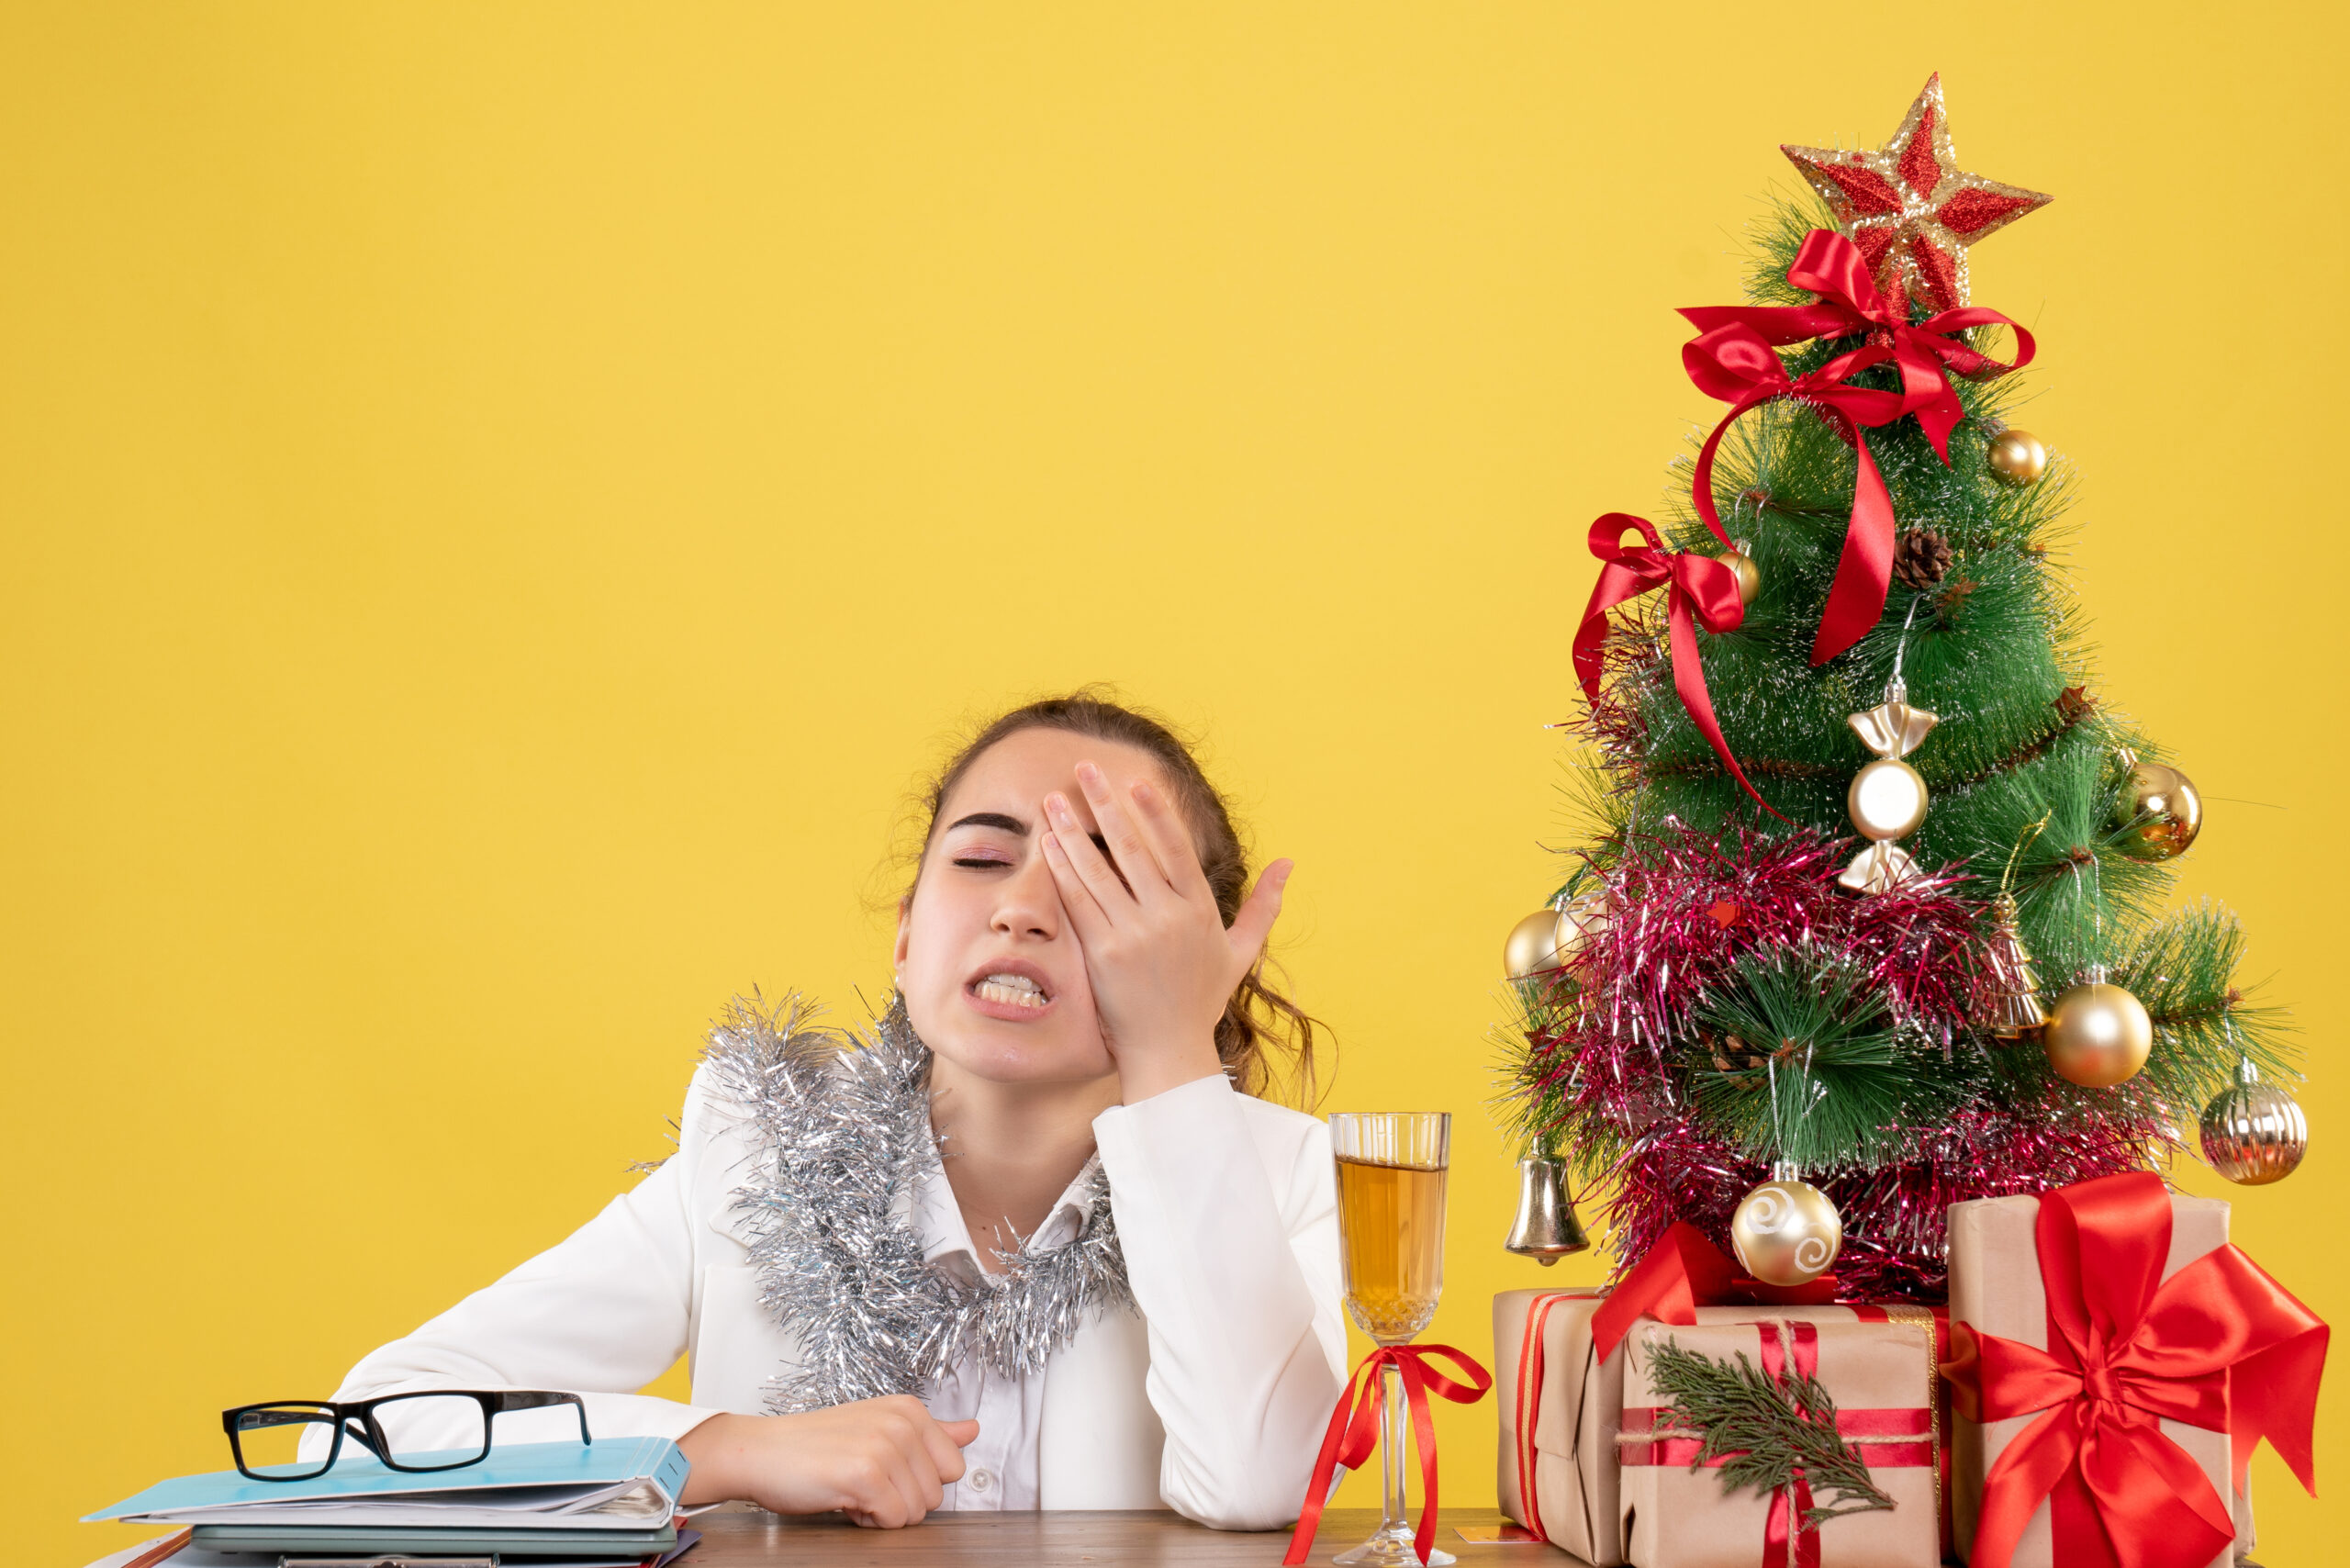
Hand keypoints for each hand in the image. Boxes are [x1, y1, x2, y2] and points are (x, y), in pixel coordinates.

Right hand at [677, 1398, 979, 1525]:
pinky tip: (843, 1498)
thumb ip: (931, 1433)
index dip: (917, 1481)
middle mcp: (902, 1423)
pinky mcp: (866, 1474)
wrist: (761, 1452)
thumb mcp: (878, 1428)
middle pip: (936, 1494)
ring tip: (851, 1487)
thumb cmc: (814, 1445)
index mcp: (910, 1410)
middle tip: (863, 1480)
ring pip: (917, 1511)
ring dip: (882, 1511)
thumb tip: (972, 1430)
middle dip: (900, 1499)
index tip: (885, 1470)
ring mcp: (885, 1447)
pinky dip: (867, 1520)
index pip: (953, 1467)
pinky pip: (893, 1520)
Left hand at [1038, 760, 1292, 1101]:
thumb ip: (1264, 907)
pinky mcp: (1103, 954)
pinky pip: (1079, 902)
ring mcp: (1133, 935)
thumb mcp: (1240, 953)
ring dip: (1073, 830)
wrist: (1169, 1053)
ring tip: (1053, 800)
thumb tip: (1289, 864)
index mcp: (1200, 911)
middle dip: (1103, 804)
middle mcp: (1168, 918)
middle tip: (1084, 768)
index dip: (1155, 812)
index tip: (1135, 782)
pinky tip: (1050, 844)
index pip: (1175, 849)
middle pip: (1130, 848)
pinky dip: (1063, 870)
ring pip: (1098, 870)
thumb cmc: (1202, 1000)